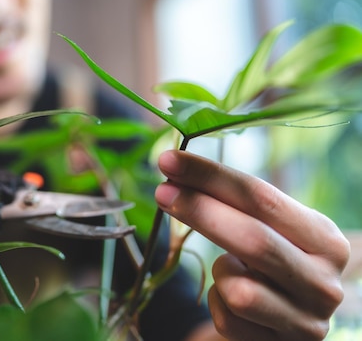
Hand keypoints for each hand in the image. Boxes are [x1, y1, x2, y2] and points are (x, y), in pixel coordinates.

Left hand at [155, 150, 348, 340]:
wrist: (279, 326)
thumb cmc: (267, 268)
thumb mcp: (268, 231)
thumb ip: (235, 205)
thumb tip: (176, 170)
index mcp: (324, 239)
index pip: (263, 198)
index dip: (211, 176)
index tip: (170, 161)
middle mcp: (324, 282)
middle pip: (253, 239)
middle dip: (200, 211)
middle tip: (161, 191)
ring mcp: (307, 322)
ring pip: (239, 291)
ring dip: (220, 273)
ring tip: (229, 269)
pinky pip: (228, 319)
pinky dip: (218, 304)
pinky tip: (231, 301)